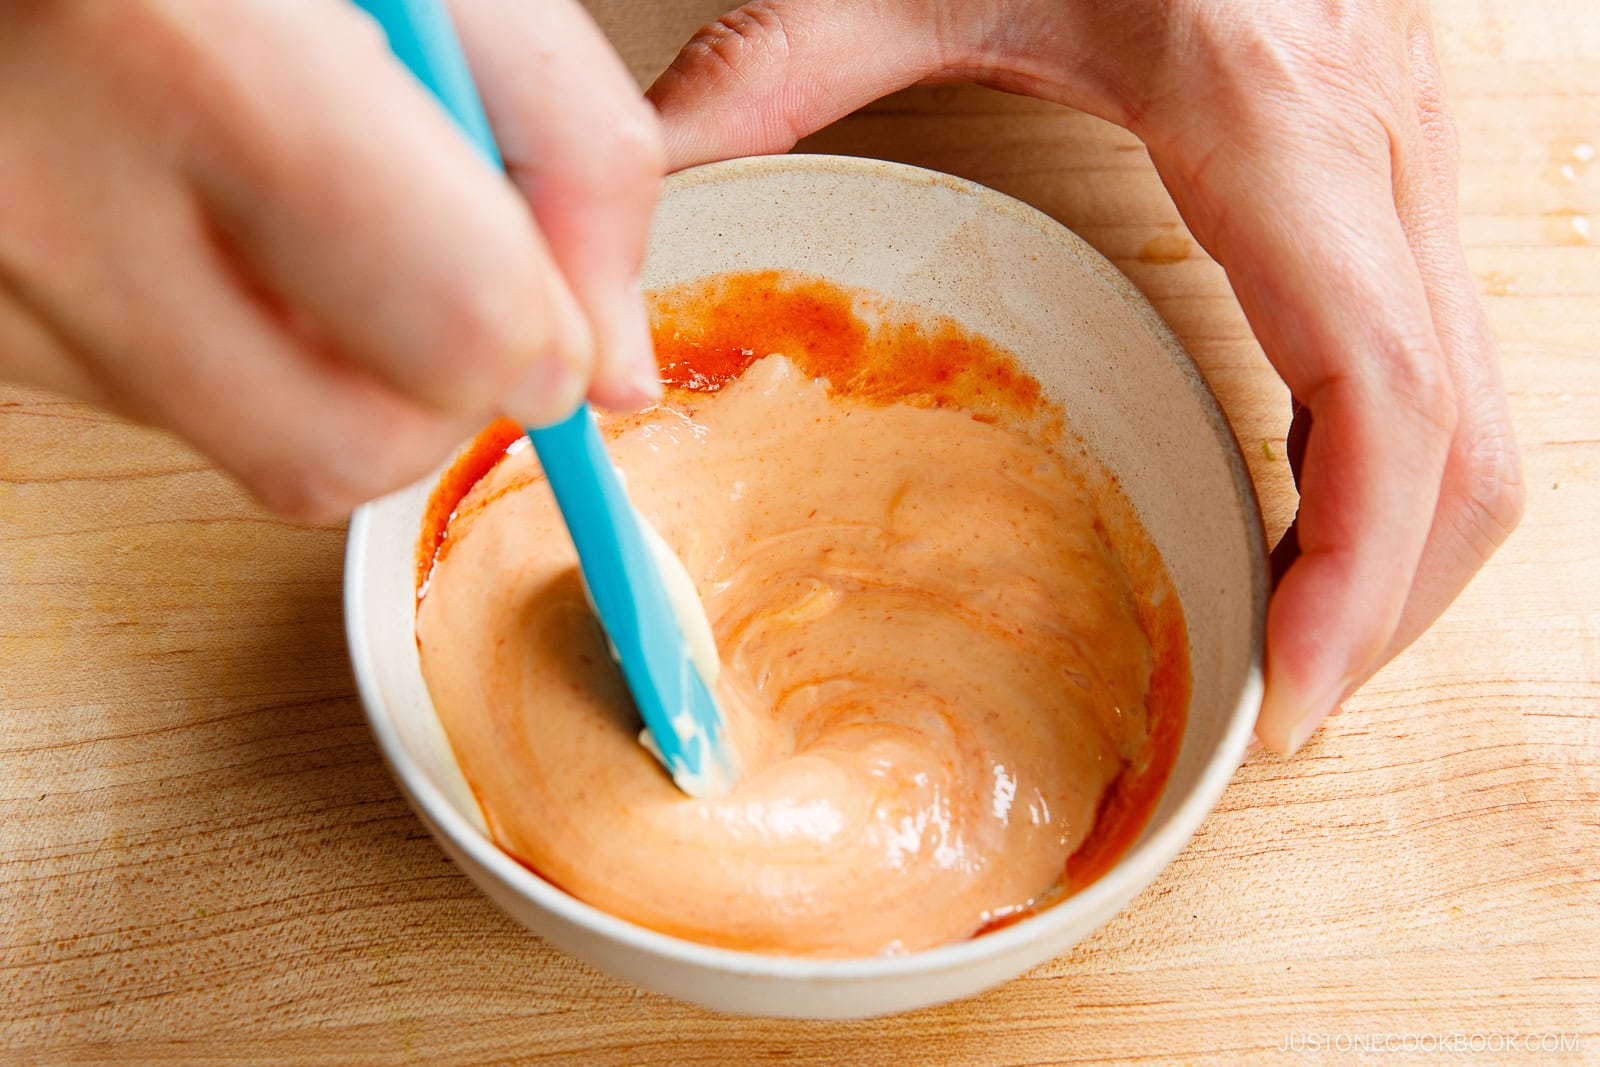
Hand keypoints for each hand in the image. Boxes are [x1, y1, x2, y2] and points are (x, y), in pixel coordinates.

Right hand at [0, 0, 662, 519]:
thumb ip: (563, 142)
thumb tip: (611, 371)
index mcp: (197, 50)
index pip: (455, 326)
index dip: (544, 330)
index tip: (556, 300)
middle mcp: (51, 188)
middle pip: (348, 449)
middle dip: (444, 390)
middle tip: (447, 273)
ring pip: (257, 451)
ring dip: (346, 374)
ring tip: (317, 213)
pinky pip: (170, 412)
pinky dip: (246, 354)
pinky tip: (226, 227)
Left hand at [647, 0, 1524, 753]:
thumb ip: (772, 71)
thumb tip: (634, 204)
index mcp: (1274, 113)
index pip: (1380, 393)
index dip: (1357, 571)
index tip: (1288, 698)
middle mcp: (1379, 149)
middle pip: (1462, 441)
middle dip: (1385, 604)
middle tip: (1273, 711)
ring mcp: (1408, 160)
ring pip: (1481, 410)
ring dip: (1403, 553)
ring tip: (1289, 647)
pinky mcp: (1392, 172)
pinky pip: (1440, 362)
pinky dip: (1393, 477)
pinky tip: (1300, 526)